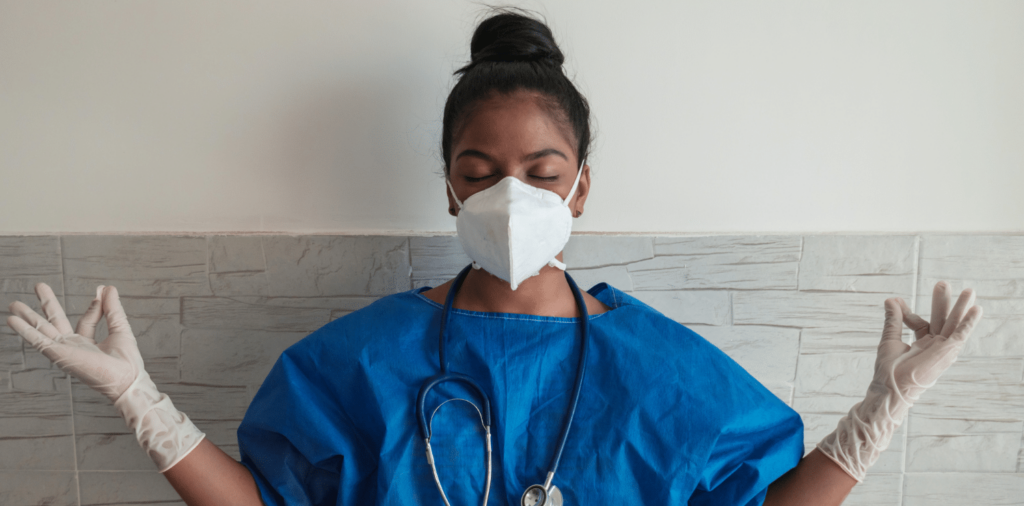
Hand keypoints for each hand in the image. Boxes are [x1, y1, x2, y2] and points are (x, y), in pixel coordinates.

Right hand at [6, 283, 141, 401]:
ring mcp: (64, 350)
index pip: (86, 320)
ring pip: (42, 330)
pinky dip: (25, 330)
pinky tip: (12, 320)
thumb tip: (108, 288)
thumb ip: (112, 308)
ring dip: (28, 317)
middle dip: (47, 304)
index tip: (100, 292)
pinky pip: (38, 340)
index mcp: (89, 343)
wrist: (126, 379)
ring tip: (13, 304)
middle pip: (56, 321)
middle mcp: (74, 346)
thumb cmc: (127, 361)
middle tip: (39, 285)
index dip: (94, 305)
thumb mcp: (119, 328)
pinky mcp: (58, 354)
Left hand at [874, 281, 982, 406]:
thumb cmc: (889, 369)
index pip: (920, 323)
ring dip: (961, 308)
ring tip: (970, 290)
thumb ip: (893, 319)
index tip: (897, 302)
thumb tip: (891, 299)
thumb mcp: (890, 338)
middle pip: (941, 320)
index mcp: (921, 344)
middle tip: (943, 283)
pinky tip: (976, 310)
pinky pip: (960, 335)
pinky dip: (968, 323)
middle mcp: (933, 346)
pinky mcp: (947, 352)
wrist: (891, 386)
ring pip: (953, 325)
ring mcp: (941, 349)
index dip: (908, 312)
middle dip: (943, 303)